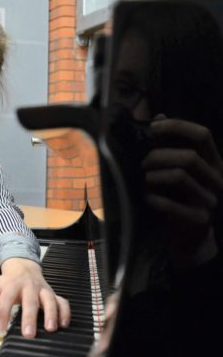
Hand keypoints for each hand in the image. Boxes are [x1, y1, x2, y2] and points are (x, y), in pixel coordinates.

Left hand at [0, 258, 70, 337]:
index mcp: (13, 285)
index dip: (2, 314)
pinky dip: (65, 312)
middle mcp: (29, 287)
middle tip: (28, 334)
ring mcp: (43, 290)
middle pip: (30, 301)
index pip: (6, 300)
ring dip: (51, 314)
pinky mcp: (53, 294)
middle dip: (30, 318)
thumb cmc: (9, 280)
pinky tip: (63, 324)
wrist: (24, 267)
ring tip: (50, 329)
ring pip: (50, 300)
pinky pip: (62, 302)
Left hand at [142, 116, 222, 265]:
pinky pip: (171, 205)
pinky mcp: (198, 220)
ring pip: (179, 177)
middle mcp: (217, 179)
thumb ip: (171, 146)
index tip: (154, 126)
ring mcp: (210, 200)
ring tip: (144, 181)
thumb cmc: (179, 200)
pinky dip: (154, 200)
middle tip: (141, 163)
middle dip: (158, 156)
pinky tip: (146, 199)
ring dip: (154, 177)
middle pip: (188, 157)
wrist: (188, 240)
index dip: (178, 126)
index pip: (203, 135)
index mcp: (213, 163)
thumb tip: (159, 116)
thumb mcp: (176, 171)